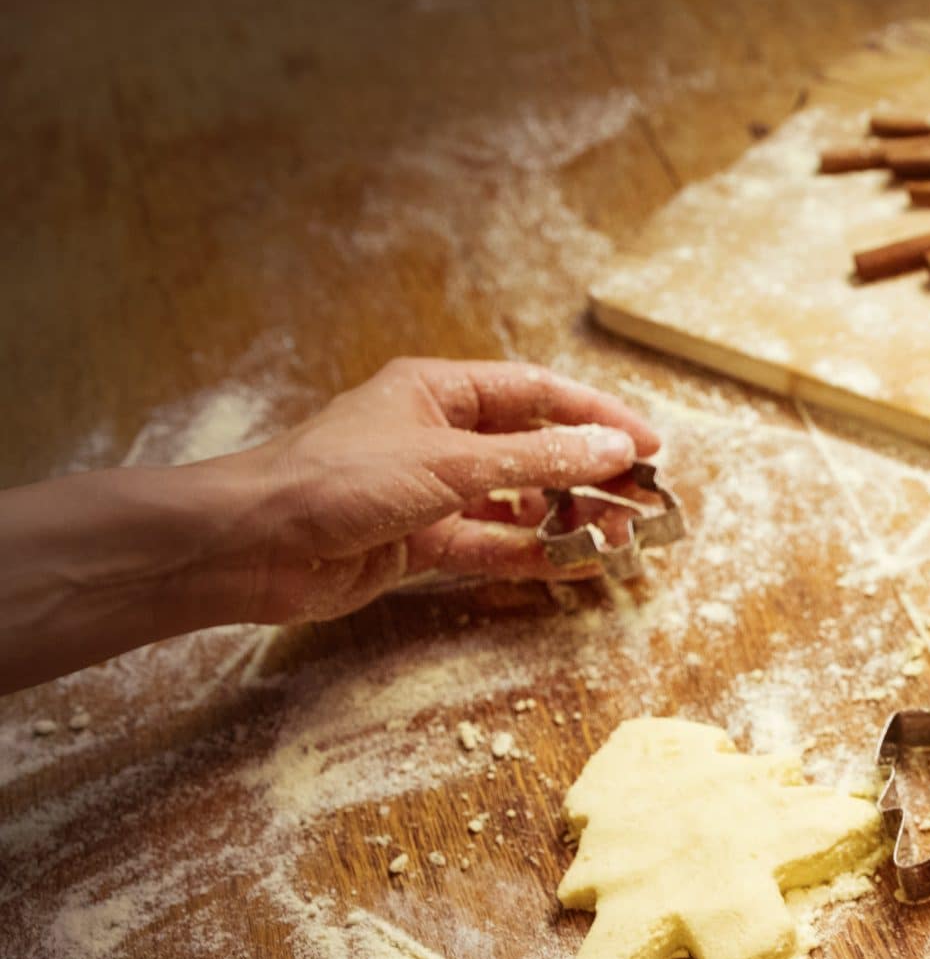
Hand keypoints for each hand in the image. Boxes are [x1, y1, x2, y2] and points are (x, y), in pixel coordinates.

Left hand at [190, 357, 661, 622]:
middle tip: (644, 501)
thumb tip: (612, 450)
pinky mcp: (418, 543)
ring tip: (618, 539)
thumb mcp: (451, 463)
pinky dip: (531, 555)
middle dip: (590, 474)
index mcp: (439, 391)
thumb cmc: (336, 480)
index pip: (538, 394)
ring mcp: (429, 492)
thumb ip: (538, 460)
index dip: (598, 416)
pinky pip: (490, 545)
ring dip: (567, 519)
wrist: (251, 544)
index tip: (649, 446)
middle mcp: (438, 436)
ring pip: (517, 501)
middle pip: (534, 449)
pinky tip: (573, 567)